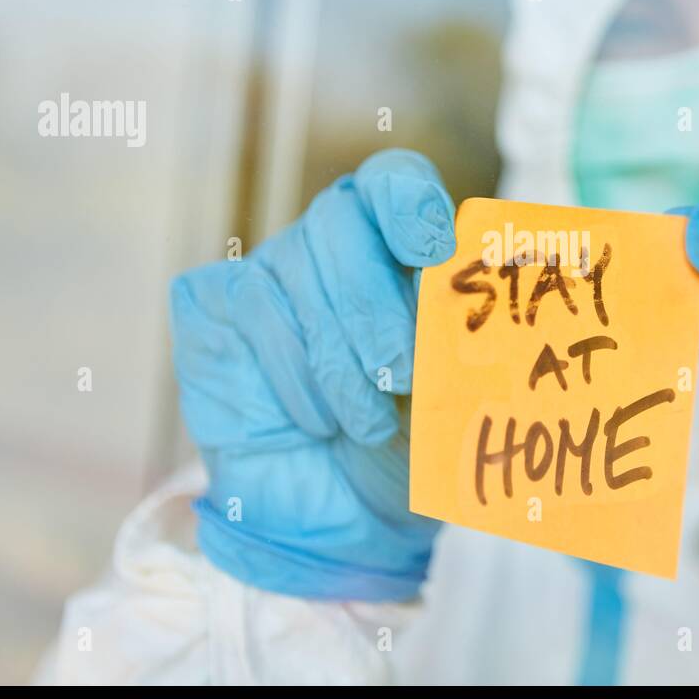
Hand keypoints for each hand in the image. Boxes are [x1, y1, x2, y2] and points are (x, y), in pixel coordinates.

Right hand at [170, 149, 454, 600]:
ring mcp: (272, 269)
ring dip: (338, 360)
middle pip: (340, 218)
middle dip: (372, 301)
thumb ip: (466, 341)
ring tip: (369, 426)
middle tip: (401, 374)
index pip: (393, 182)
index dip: (407, 201)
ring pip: (294, 266)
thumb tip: (482, 314)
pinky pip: (254, 302)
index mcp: (397, 245)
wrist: (346, 517)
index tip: (431, 250)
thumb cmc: (414, 441)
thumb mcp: (457, 393)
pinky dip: (293, 371)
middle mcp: (332, 244)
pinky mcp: (216, 302)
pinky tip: (319, 422)